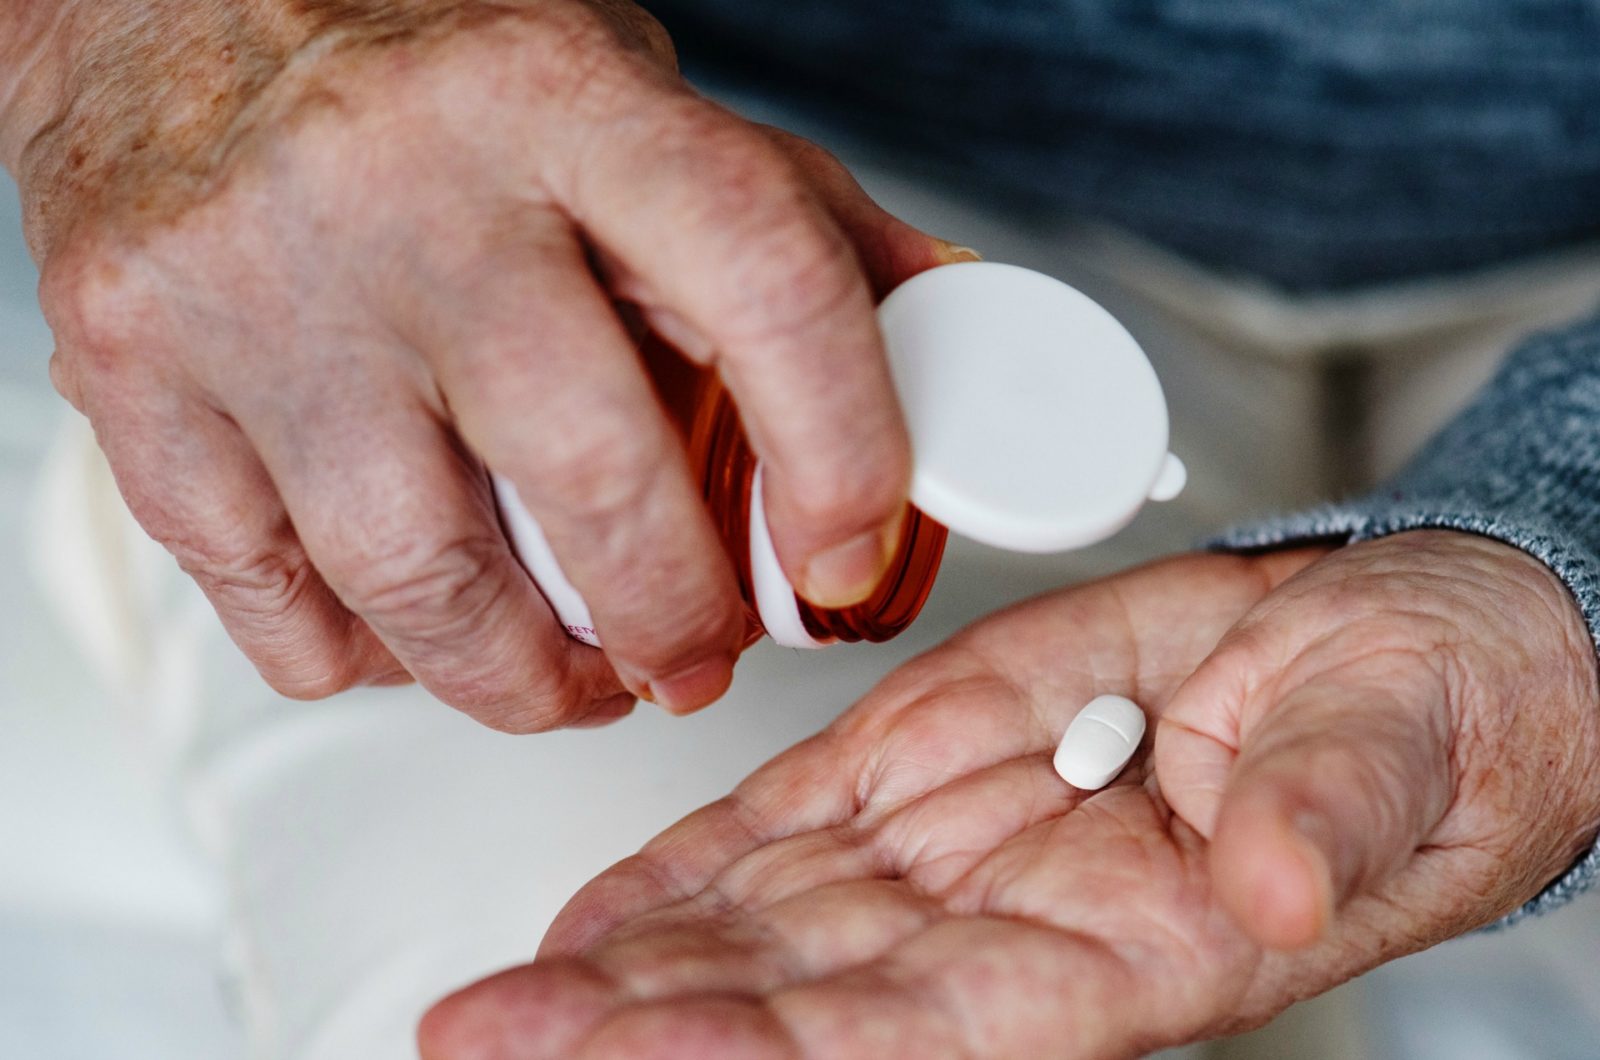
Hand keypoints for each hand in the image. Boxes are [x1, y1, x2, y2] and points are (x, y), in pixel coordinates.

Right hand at [15, 0, 962, 728]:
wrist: (168, 7)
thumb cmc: (421, 62)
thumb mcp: (625, 94)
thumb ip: (783, 211)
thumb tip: (941, 317)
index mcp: (563, 101)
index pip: (760, 279)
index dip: (840, 449)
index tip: (847, 555)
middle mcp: (404, 189)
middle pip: (586, 473)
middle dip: (674, 619)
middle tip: (697, 656)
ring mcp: (252, 287)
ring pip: (419, 578)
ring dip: (524, 679)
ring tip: (571, 679)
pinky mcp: (134, 373)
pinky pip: (271, 602)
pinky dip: (367, 659)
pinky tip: (415, 631)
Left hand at [418, 532, 1599, 1057]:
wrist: (1393, 648)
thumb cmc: (1423, 715)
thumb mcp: (1399, 751)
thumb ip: (1326, 814)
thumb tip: (1275, 877)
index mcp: (1128, 949)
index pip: (919, 1028)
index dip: (770, 1044)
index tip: (631, 1047)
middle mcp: (1016, 921)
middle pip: (796, 993)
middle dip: (636, 1022)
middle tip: (488, 1033)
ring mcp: (964, 843)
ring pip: (768, 921)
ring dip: (631, 960)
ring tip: (502, 996)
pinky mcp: (937, 756)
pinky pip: (796, 826)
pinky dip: (692, 868)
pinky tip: (601, 913)